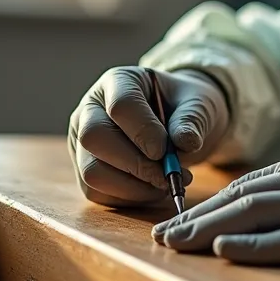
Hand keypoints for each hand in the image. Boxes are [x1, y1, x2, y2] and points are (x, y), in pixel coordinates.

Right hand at [69, 66, 229, 205]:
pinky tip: (154, 190)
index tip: (164, 150)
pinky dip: (129, 198)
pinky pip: (97, 193)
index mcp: (118, 82)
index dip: (142, 131)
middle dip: (134, 164)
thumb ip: (192, 119)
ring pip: (92, 171)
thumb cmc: (184, 107)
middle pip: (93, 138)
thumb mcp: (198, 103)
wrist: (177, 124)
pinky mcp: (85, 170)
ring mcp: (82, 141)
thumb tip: (184, 142)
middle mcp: (91, 109)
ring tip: (166, 184)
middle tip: (167, 176)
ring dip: (133, 187)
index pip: (120, 105)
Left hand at [151, 145, 279, 265]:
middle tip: (160, 235)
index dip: (211, 204)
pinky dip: (253, 246)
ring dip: (208, 231)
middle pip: (243, 196)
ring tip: (173, 245)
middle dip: (197, 218)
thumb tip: (261, 216)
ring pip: (254, 213)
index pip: (251, 183)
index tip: (179, 219)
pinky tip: (221, 251)